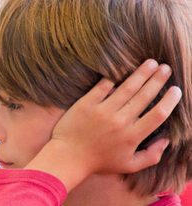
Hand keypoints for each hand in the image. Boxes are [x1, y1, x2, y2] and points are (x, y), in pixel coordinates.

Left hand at [26, 60, 180, 190]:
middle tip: (166, 68)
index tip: (176, 90)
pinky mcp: (86, 104)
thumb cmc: (98, 162)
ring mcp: (102, 111)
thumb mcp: (128, 165)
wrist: (67, 157)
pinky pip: (103, 86)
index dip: (169, 101)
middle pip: (144, 96)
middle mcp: (119, 122)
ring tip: (151, 62)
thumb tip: (166, 141)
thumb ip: (151, 156)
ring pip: (126, 88)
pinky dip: (114, 77)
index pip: (157, 115)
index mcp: (132, 136)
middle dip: (157, 80)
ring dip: (141, 73)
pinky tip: (123, 68)